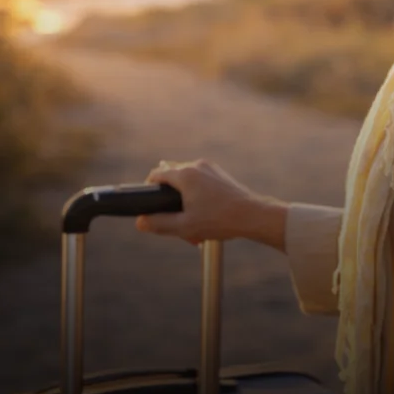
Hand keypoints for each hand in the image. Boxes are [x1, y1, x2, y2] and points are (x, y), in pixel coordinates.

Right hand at [135, 160, 286, 249]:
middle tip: (175, 224)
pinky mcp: (220, 175)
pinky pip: (201, 184)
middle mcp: (197, 166)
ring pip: (188, 184)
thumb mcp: (184, 226)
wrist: (252, 215)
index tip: (149, 205)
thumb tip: (140, 222)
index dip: (148, 189)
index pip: (156, 174)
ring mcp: (210, 169)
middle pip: (172, 179)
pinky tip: (205, 221)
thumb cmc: (219, 220)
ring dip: (185, 204)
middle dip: (170, 202)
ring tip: (193, 228)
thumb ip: (159, 223)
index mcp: (185, 174)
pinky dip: (198, 200)